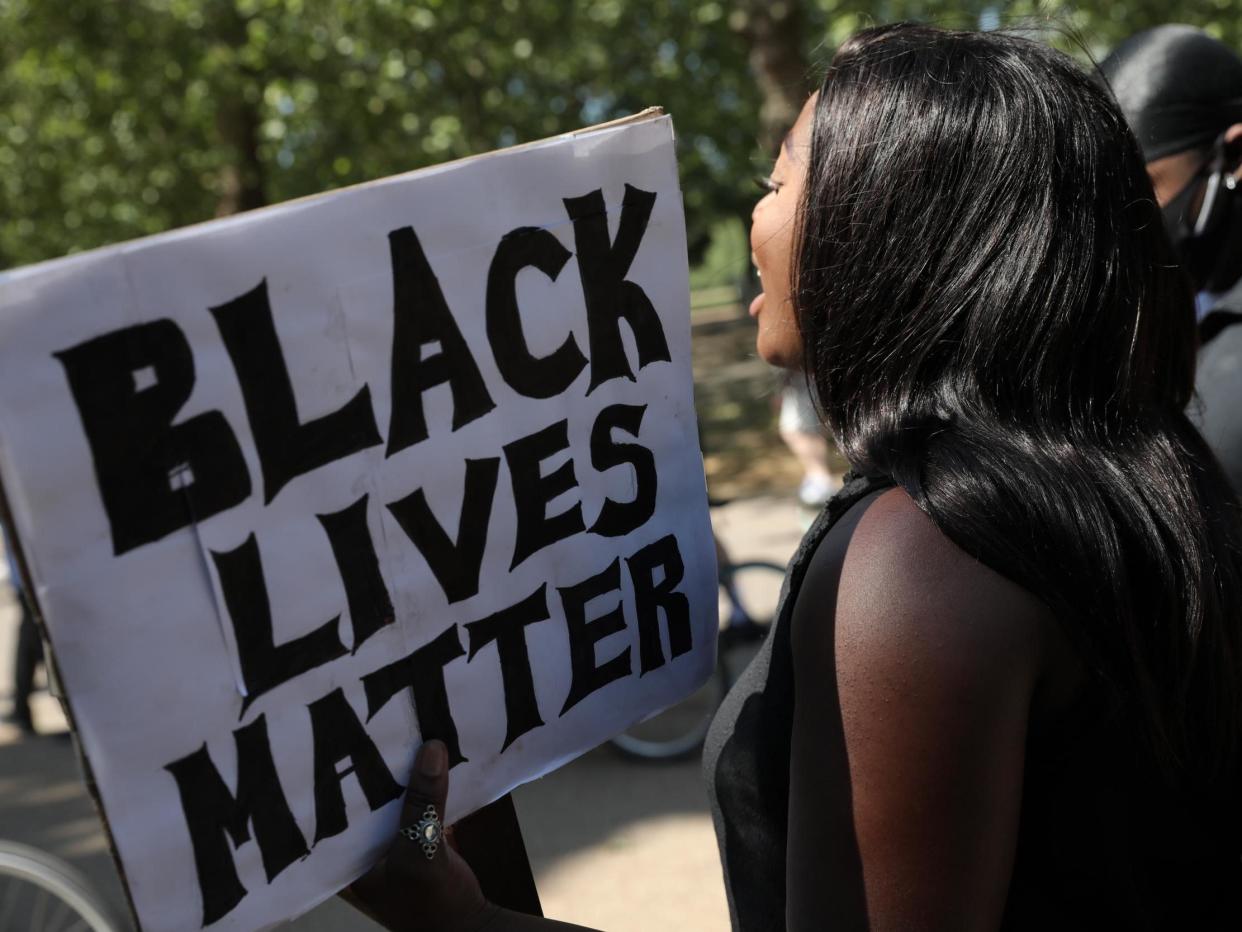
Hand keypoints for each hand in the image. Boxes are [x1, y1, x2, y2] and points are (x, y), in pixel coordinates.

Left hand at [341, 740, 496, 931]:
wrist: (470, 927)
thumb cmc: (432, 904)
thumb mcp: (422, 851)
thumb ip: (423, 802)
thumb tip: (431, 747)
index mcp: (343, 863)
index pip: (324, 815)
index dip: (324, 781)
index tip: (325, 741)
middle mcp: (360, 852)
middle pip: (358, 801)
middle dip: (365, 768)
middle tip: (363, 724)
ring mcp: (388, 844)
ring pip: (386, 800)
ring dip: (396, 774)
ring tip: (394, 729)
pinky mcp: (415, 838)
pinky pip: (413, 803)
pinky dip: (420, 784)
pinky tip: (427, 753)